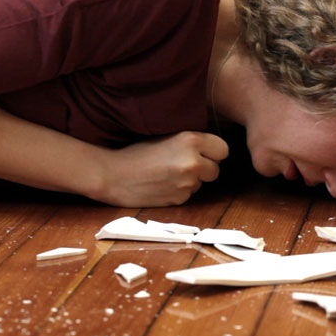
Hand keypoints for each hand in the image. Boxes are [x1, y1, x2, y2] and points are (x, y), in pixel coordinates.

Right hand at [98, 132, 228, 206]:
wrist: (112, 175)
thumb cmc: (135, 152)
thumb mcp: (166, 136)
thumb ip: (190, 141)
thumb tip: (210, 148)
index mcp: (190, 140)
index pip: (223, 149)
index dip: (213, 152)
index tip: (203, 152)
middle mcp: (192, 162)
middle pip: (216, 169)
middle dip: (204, 168)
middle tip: (182, 164)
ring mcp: (186, 183)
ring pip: (201, 183)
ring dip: (191, 180)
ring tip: (167, 173)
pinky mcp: (179, 199)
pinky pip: (188, 195)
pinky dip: (179, 191)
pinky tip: (162, 185)